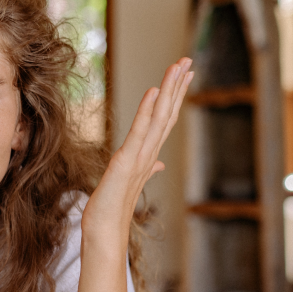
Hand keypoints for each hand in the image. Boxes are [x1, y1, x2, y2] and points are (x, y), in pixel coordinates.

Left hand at [82, 58, 192, 248]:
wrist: (104, 231)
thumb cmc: (113, 209)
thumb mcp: (128, 182)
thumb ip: (146, 168)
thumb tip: (159, 164)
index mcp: (148, 155)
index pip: (165, 120)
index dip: (175, 96)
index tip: (184, 75)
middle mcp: (149, 153)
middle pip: (167, 113)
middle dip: (178, 86)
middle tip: (188, 60)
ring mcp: (141, 157)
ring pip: (159, 117)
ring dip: (169, 90)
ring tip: (177, 66)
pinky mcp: (127, 161)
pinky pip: (139, 131)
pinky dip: (147, 110)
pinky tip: (154, 91)